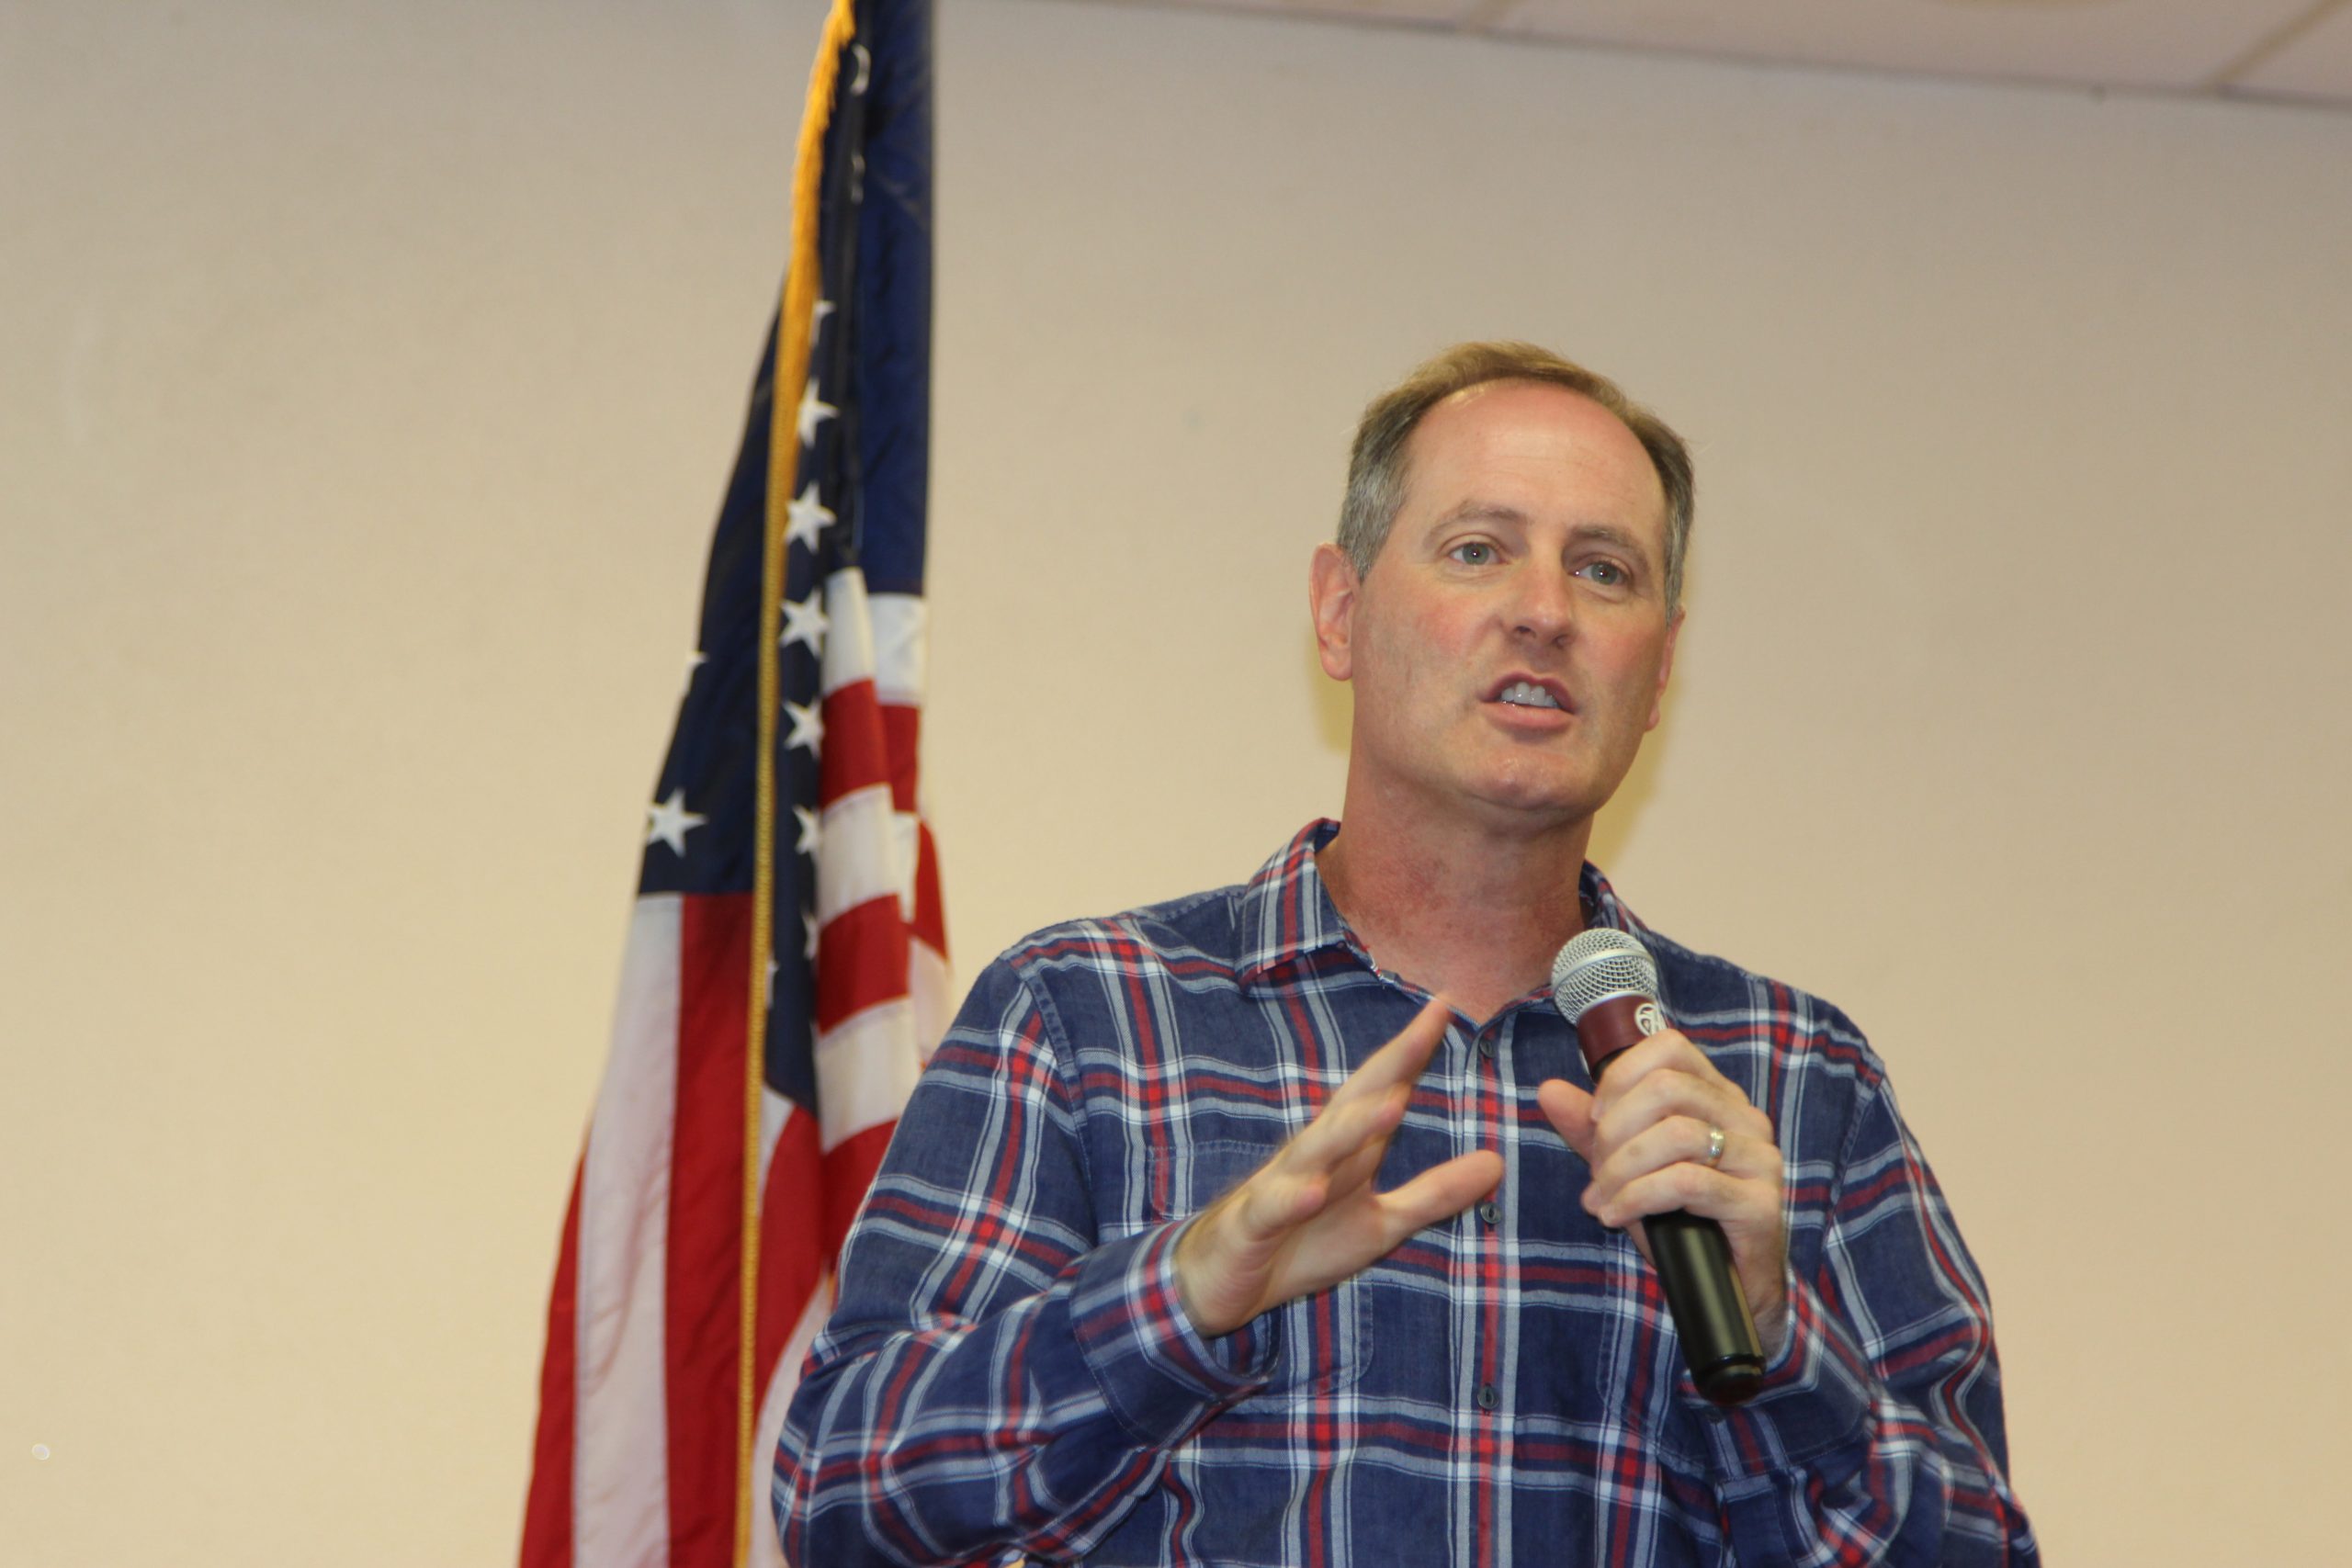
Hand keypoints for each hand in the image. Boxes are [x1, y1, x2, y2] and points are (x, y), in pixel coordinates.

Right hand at [1173, 997, 1503, 1337]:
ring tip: (1392, 1105)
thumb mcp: (1381, 1223)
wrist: (1220, 1279)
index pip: (1382, 1088)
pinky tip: (1315, 1190)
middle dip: (1390, 1066)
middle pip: (1354, 1103)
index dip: (1412, 1051)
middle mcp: (1315, 1154)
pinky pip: (1275, 1207)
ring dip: (1353, 1127)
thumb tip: (1497, 1163)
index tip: (1447, 1005)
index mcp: (1347, 1149)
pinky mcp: (1254, 1223)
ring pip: (1318, 1149)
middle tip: (1426, 1029)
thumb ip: (1435, 1194)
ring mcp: (1282, 1184)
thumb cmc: (1300, 1241)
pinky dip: (1293, 1197)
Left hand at [1536, 1030, 1787, 1345]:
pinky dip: (1638, 1196)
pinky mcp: (1758, 1203)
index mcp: (1717, 1098)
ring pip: (1677, 1133)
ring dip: (1622, 1168)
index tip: (1595, 1118)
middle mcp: (1745, 1119)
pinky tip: (1617, 1216)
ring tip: (1603, 1199)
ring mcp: (1758, 1159)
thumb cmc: (1680, 1222)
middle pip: (1667, 1088)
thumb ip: (1593, 1130)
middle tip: (1596, 1173)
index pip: (1671, 1048)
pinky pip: (1686, 1182)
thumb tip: (1549, 1090)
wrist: (1727, 1291)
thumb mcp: (1629, 1168)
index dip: (1621, 1076)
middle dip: (1614, 1130)